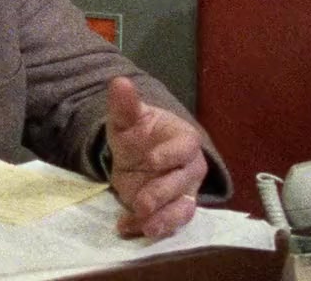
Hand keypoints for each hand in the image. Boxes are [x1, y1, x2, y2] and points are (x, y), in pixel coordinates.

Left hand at [105, 76, 206, 238]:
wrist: (138, 152)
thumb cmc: (139, 132)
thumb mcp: (127, 119)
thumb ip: (125, 105)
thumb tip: (119, 82)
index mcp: (184, 140)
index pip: (186, 147)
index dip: (170, 155)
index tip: (151, 160)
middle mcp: (190, 167)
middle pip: (184, 182)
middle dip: (163, 193)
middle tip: (142, 202)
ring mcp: (184, 191)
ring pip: (183, 209)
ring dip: (165, 219)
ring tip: (145, 226)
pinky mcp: (172, 209)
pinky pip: (170, 222)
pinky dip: (150, 227)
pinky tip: (128, 227)